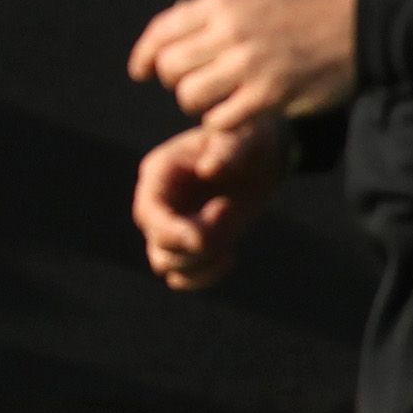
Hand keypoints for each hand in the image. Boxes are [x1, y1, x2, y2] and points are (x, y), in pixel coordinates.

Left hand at [127, 0, 356, 133]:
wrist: (364, 31)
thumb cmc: (311, 11)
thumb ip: (218, 8)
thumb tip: (177, 16)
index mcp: (224, 4)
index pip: (162, 30)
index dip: (144, 55)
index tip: (140, 73)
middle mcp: (229, 32)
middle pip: (170, 68)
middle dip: (176, 81)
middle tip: (197, 85)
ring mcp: (248, 65)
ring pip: (189, 96)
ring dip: (199, 104)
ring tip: (220, 99)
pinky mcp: (269, 96)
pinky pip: (220, 120)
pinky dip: (222, 122)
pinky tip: (238, 114)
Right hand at [133, 118, 286, 291]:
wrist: (263, 155)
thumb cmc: (248, 139)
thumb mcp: (242, 137)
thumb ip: (227, 150)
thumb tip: (208, 171)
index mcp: (160, 174)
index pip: (149, 214)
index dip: (172, 232)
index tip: (204, 237)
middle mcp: (159, 202)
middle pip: (159, 244)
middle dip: (197, 242)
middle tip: (228, 210)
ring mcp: (173, 225)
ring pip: (166, 263)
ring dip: (201, 261)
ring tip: (230, 234)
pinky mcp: (191, 242)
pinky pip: (181, 275)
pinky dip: (202, 276)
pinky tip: (229, 256)